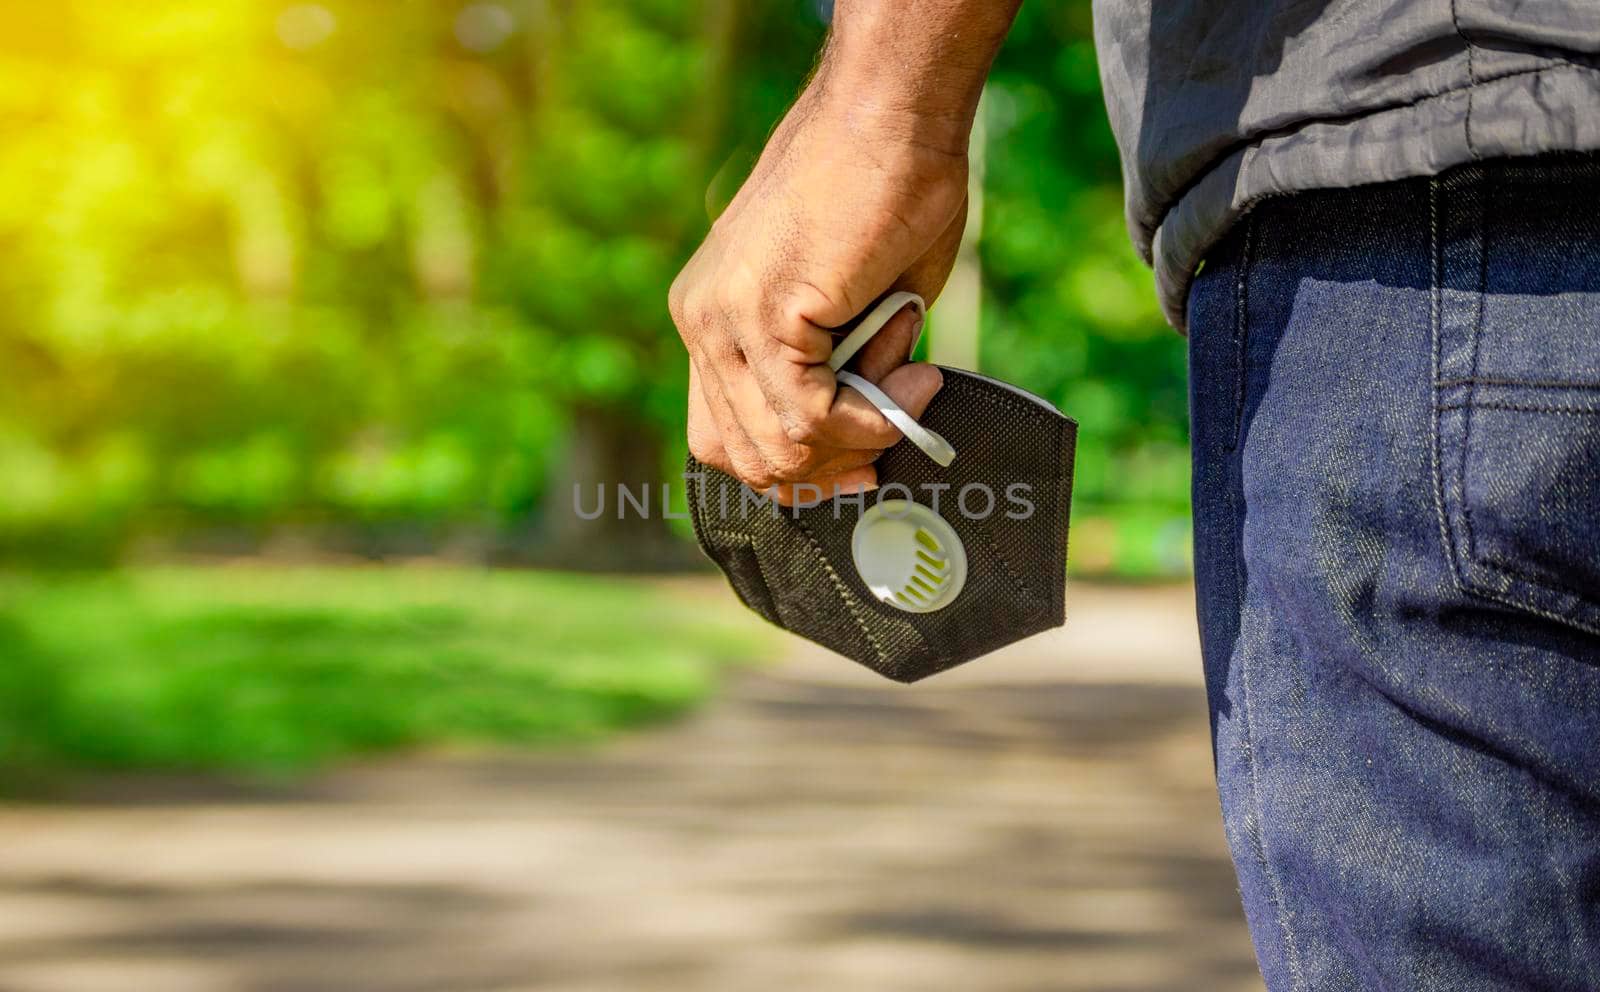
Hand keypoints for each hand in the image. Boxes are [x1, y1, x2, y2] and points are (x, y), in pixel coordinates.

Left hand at [668, 67, 969, 504]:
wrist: (891, 116)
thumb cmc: (887, 199)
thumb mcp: (848, 312)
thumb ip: (834, 377)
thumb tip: (857, 447)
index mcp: (709, 317)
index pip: (724, 438)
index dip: (793, 471)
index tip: (860, 468)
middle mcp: (700, 320)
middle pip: (748, 457)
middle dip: (833, 466)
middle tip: (896, 433)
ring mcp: (723, 317)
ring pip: (781, 446)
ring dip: (863, 432)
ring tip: (910, 374)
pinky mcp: (762, 312)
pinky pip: (812, 414)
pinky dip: (874, 414)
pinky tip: (912, 373)